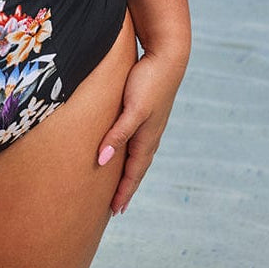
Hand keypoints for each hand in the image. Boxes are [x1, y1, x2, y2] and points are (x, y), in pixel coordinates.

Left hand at [97, 49, 186, 214]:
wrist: (167, 56)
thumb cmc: (149, 81)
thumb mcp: (132, 110)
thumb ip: (118, 135)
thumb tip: (101, 161)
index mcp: (146, 138)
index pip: (133, 173)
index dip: (123, 192)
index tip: (114, 211)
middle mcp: (149, 134)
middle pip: (136, 168)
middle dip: (126, 188)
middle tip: (116, 207)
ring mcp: (148, 123)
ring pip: (136, 155)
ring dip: (128, 171)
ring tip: (119, 184)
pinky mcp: (144, 111)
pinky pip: (134, 139)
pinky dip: (128, 152)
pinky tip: (123, 149)